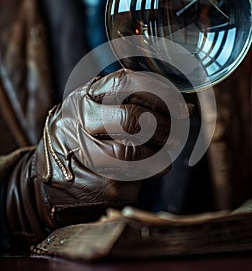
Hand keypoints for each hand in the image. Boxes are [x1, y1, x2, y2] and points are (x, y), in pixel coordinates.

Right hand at [5, 69, 192, 246]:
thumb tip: (185, 106)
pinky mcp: (97, 188)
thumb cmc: (83, 138)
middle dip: (164, 127)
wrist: (47, 181)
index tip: (183, 105)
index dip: (160, 92)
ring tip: (164, 152)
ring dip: (161, 155)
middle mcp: (79, 123)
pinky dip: (149, 174)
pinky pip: (136, 180)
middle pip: (132, 119)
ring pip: (136, 154)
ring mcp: (85, 157)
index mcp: (84, 98)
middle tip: (174, 133)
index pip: (125, 83)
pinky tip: (145, 170)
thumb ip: (132, 101)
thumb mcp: (96, 110)